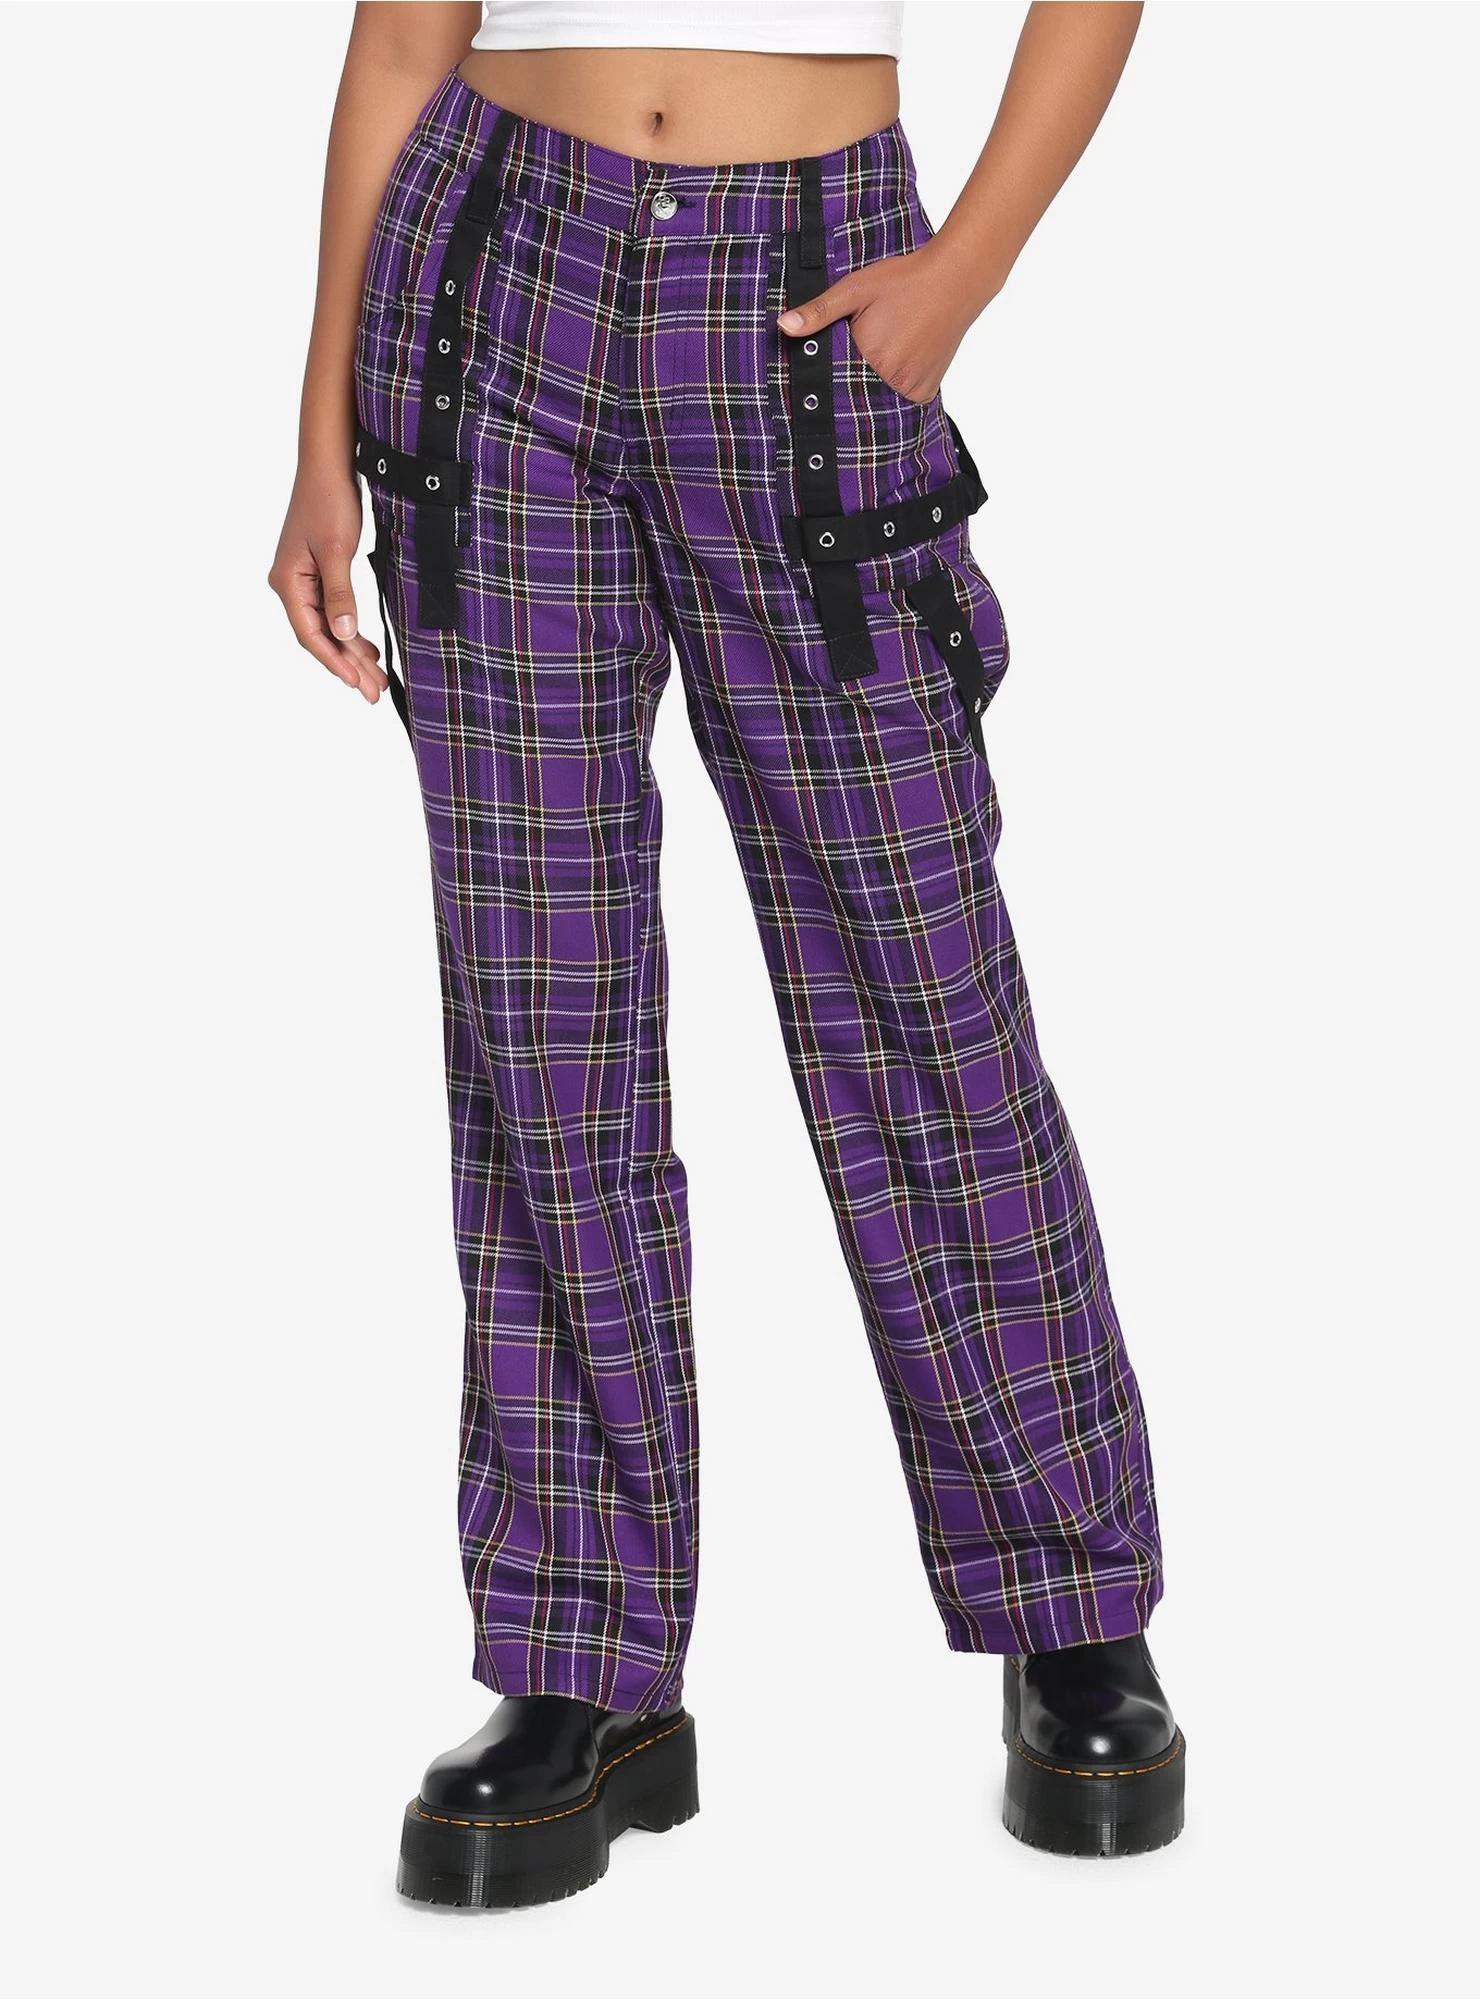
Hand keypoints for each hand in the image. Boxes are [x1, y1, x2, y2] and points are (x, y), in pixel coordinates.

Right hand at [268, 462, 388, 703]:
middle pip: (320, 636)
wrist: (329, 466)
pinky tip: (368, 649)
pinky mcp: (318, 574)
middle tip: (374, 692)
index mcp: (288, 582)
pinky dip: (351, 632)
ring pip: (329, 627)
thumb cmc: (329, 502)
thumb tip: (344, 634)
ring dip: (352, 652)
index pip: (310, 634)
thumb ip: (340, 595)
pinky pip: (333, 612)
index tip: (356, 683)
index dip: (334, 662)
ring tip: (376, 678)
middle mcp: (291, 585)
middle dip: (348, 665)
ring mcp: (303, 581)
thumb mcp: (337, 551)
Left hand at [777, 239, 979, 406]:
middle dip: (847, 384)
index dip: (824, 380)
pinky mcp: (927, 390)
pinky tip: (893, 367)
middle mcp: (893, 381)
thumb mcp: (854, 290)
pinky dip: (892, 390)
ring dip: (870, 388)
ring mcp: (912, 389)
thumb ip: (819, 312)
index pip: (833, 384)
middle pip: (856, 394)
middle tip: (854, 362)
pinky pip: (901, 401)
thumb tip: (783, 326)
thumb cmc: (904, 280)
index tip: (819, 373)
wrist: (956, 278)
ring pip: (878, 400)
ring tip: (876, 360)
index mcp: (870, 360)